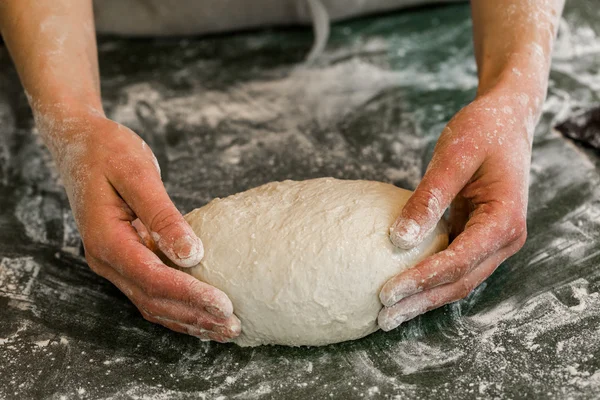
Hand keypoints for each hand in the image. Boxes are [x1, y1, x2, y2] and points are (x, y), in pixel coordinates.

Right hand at [40, 108, 240, 341]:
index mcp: (106, 239)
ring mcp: (112, 262)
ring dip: (188, 319)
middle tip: (233, 327)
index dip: (190, 295)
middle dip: (194, 316)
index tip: (225, 305)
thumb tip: (192, 254)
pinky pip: (150, 291)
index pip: (153, 279)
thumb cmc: (108, 151)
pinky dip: (177, 306)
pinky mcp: (124, 258)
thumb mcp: (137, 174)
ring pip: (151, 303)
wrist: (78, 142)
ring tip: (224, 329)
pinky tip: (201, 313)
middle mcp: (106, 258)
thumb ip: (162, 216)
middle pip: (153, 300)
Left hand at [378, 87, 531, 330]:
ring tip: (388, 314)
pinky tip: (404, 287)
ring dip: (424, 298)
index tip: (386, 293)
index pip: (459, 262)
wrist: (505, 119)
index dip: (422, 280)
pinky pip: (453, 266)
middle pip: (459, 283)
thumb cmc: (481, 131)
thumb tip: (398, 240)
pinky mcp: (477, 236)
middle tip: (382, 318)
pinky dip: (429, 280)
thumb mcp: (453, 157)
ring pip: (458, 281)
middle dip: (420, 302)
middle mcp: (504, 239)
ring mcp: (492, 241)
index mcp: (504, 221)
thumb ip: (428, 198)